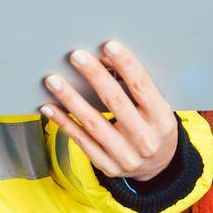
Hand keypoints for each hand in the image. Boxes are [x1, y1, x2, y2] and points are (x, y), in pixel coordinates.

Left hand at [40, 40, 178, 182]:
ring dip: (70, 99)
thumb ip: (136, 87)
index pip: (142, 87)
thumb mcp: (157, 108)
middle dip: (94, 76)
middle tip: (76, 56)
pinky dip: (63, 122)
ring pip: (92, 123)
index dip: (126, 64)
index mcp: (162, 119)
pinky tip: (50, 107)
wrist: (159, 167)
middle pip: (116, 102)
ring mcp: (125, 156)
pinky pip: (81, 141)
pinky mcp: (107, 165)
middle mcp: (145, 140)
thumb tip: (104, 56)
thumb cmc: (154, 127)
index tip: (109, 45)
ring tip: (54, 80)